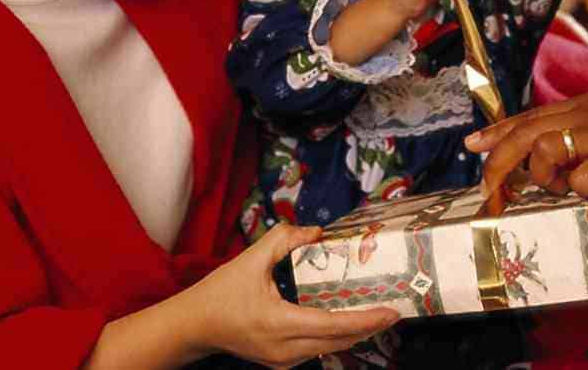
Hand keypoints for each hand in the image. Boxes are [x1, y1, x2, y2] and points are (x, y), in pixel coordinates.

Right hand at [187, 224, 396, 367]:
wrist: (194, 326)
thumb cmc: (219, 294)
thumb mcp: (250, 259)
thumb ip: (285, 239)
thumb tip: (317, 231)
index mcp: (279, 323)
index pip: (334, 325)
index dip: (366, 319)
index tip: (391, 310)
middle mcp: (285, 349)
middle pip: (340, 341)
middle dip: (370, 326)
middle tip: (394, 308)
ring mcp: (284, 361)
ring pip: (331, 348)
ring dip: (354, 332)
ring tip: (376, 312)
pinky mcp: (282, 363)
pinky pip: (318, 351)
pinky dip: (336, 336)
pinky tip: (348, 320)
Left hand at [464, 83, 587, 200]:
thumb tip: (575, 141)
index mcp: (587, 104)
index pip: (531, 116)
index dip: (498, 131)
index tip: (473, 143)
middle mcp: (586, 116)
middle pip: (525, 134)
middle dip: (498, 161)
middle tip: (487, 186)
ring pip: (543, 153)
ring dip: (541, 175)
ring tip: (557, 186)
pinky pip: (581, 183)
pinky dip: (581, 192)